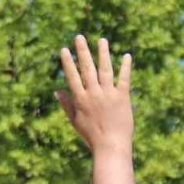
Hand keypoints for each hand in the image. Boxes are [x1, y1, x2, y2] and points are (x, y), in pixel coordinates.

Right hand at [56, 35, 132, 153]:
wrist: (111, 146)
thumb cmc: (91, 136)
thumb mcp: (75, 121)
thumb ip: (67, 105)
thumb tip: (57, 91)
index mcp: (81, 100)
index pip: (72, 77)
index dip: (68, 62)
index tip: (64, 49)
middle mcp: (94, 94)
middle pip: (87, 68)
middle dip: (82, 51)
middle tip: (79, 37)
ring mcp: (109, 94)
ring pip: (105, 69)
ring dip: (103, 53)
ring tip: (102, 40)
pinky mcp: (123, 97)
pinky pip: (124, 79)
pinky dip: (125, 67)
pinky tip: (126, 55)